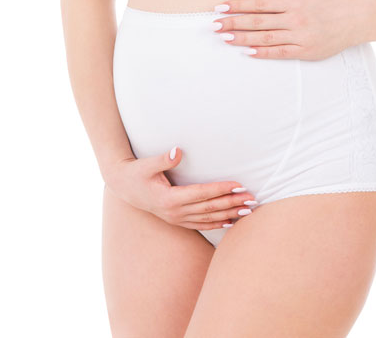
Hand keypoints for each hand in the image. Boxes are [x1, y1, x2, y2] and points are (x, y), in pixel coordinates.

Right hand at [102, 147, 257, 230]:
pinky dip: (217, 224)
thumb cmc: (136, 173)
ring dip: (229, 215)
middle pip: (209, 208)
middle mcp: (175, 212)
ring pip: (208, 219)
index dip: (221, 190)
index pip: (202, 194)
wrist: (124, 187)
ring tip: (248, 211)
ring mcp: (177, 219)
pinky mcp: (178, 220)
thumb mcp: (146, 164)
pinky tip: (231, 222)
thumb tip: (177, 151)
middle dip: (232, 203)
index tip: (239, 185)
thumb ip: (163, 159)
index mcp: (170, 198)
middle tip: (252, 199)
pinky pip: (201, 225)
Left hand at [210, 0, 371, 60]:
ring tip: (225, 38)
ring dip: (242, 39)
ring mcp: (300, 37)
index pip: (260, 3)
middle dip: (233, 23)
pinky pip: (280, 52)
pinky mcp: (306, 51)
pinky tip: (247, 51)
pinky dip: (262, 52)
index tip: (221, 7)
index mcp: (294, 1)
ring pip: (265, 38)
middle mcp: (295, 20)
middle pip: (257, 22)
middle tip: (214, 25)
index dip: (238, 5)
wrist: (359, 19)